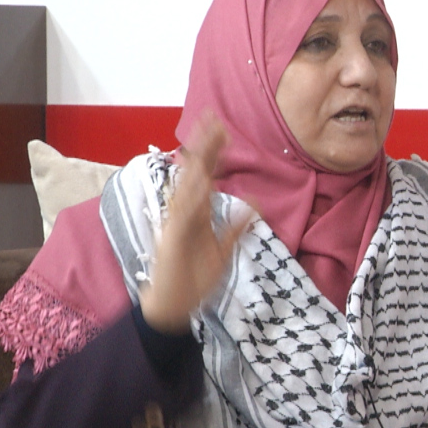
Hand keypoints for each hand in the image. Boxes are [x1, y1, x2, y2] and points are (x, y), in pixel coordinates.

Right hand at [139, 113, 250, 333]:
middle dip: (204, 147)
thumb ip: (236, 227)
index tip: (224, 130)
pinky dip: (191, 198)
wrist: (173, 308)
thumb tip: (254, 204)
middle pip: (196, 173)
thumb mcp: (224, 250)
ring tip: (206, 139)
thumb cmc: (195, 279)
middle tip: (214, 120)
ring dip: (197, 163)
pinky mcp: (173, 240)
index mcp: (198, 214)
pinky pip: (183, 215)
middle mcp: (186, 214)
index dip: (215, 153)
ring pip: (188, 187)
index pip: (207, 176)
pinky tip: (200, 180)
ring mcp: (178, 225)